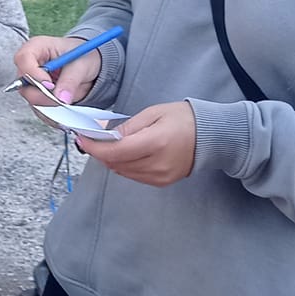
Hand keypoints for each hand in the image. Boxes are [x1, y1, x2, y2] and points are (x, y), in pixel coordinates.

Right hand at [14, 35, 100, 107]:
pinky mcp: (36, 94)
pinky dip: (50, 111)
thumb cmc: (83, 56)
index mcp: (37, 47)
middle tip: (60, 99)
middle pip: (23, 83)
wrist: (88, 64)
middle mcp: (30, 64)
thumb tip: (61, 98)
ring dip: (48, 104)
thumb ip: (70, 80)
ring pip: (30, 98)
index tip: (50, 85)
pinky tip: (63, 105)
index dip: (33, 74)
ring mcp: (31, 81)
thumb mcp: (81, 65)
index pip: (23, 59)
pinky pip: (38, 107)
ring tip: (66, 100)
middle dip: (41, 94)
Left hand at [80, 100, 195, 186]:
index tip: (83, 139)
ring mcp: (160, 176)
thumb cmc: (183, 119)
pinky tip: (128, 154)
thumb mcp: (153, 113)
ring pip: (123, 172)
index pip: (115, 152)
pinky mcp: (162, 182)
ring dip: (112, 160)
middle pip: (116, 164)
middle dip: (101, 152)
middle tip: (95, 139)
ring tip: (112, 145)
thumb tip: (106, 137)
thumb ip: (128, 127)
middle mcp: (157, 164)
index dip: (94, 147)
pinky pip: (134, 176)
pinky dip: (125, 166)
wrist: (211, 136)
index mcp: (156, 143)